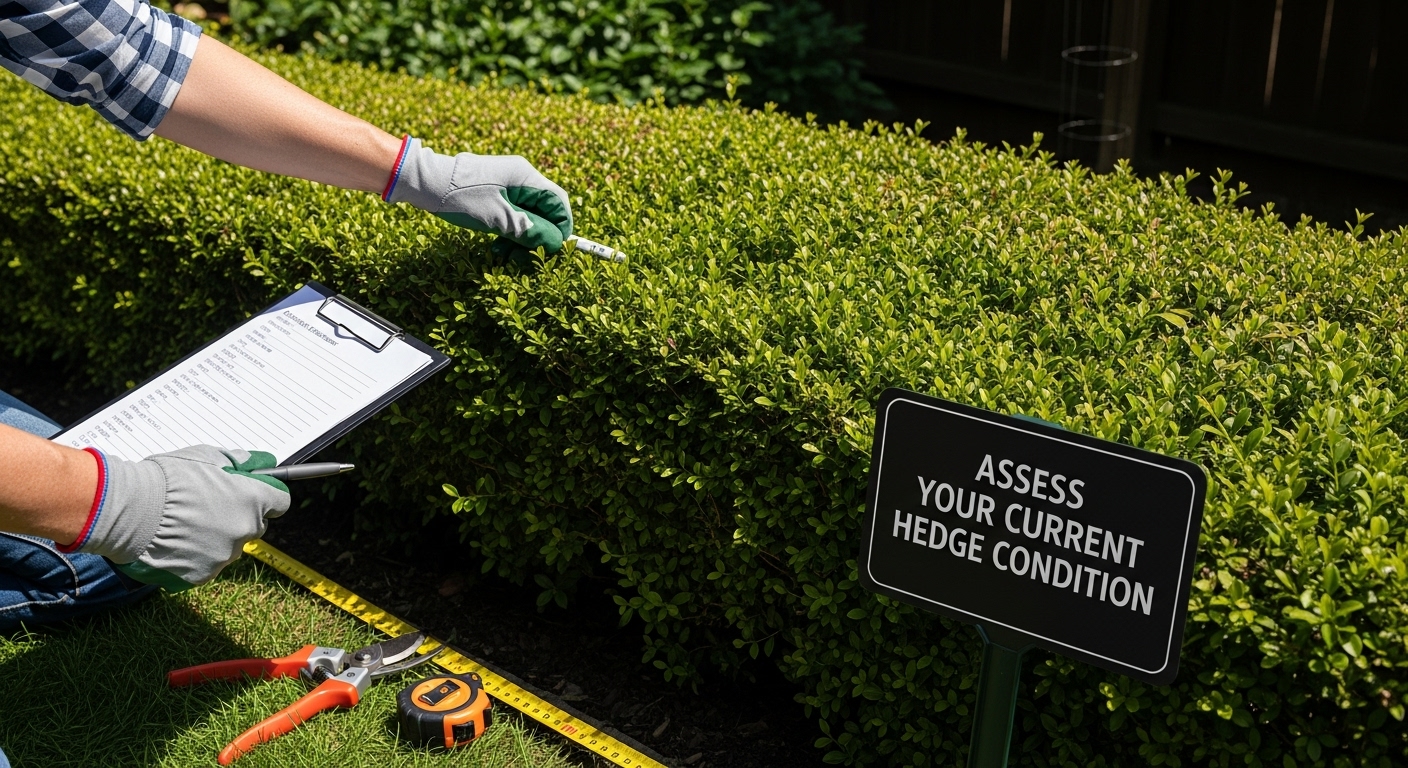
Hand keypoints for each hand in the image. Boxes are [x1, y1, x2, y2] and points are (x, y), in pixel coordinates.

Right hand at [64, 446, 290, 591]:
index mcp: (252, 500)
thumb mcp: (206, 457)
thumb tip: (262, 462)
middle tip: (210, 507)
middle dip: (239, 517)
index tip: (253, 494)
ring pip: (230, 547)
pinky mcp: (203, 575)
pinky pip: (207, 565)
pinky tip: (176, 542)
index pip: (279, 502)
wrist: (130, 510)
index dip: (265, 497)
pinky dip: (196, 556)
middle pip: (255, 526)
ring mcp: (224, 555)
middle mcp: (244, 530)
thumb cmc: (166, 479)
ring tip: (185, 524)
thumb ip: (238, 461)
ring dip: (217, 538)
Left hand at [383, 136, 572, 260]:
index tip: (549, 252)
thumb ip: (531, 232)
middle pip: (546, 212)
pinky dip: (510, 231)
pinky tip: (498, 244)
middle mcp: (522, 177)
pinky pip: (514, 214)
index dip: (560, 230)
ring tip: (505, 253)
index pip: (560, 205)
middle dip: (538, 238)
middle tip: (521, 257)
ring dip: (522, 238)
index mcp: (527, 178)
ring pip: (530, 216)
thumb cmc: (462, 198)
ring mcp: (508, 184)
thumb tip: (556, 243)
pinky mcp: (496, 191)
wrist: (427, 183)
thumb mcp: (499, 220)